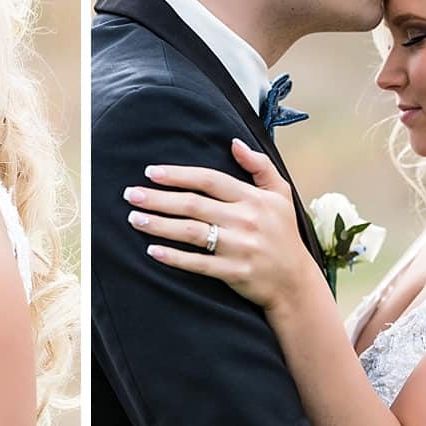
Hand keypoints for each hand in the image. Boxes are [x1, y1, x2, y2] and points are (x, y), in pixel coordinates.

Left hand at [125, 141, 312, 310]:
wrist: (295, 281)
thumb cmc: (284, 235)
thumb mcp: (280, 194)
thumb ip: (259, 165)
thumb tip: (234, 143)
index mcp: (252, 198)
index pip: (209, 180)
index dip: (178, 175)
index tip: (151, 173)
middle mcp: (244, 220)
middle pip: (193, 204)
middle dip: (158, 198)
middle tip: (131, 195)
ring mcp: (238, 247)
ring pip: (191, 232)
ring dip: (159, 225)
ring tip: (134, 219)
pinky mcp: (233, 272)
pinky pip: (198, 263)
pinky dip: (174, 257)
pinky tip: (153, 250)